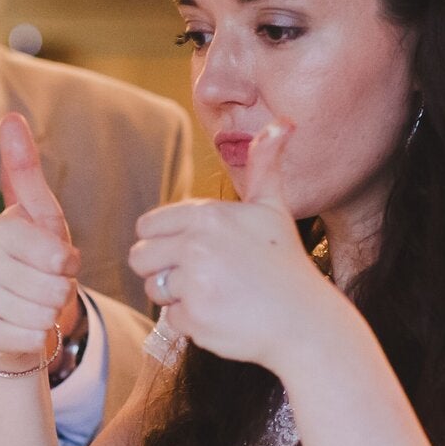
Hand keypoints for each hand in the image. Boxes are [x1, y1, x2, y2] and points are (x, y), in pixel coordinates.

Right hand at [0, 147, 84, 354]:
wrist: (43, 317)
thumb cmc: (44, 261)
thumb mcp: (42, 215)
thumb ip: (24, 171)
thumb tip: (10, 118)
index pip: (3, 234)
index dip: (42, 250)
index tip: (66, 260)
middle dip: (44, 282)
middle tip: (62, 287)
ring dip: (36, 309)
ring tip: (51, 309)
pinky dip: (24, 335)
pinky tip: (37, 330)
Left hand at [127, 122, 339, 371]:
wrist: (305, 322)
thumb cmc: (285, 264)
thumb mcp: (274, 209)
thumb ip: (266, 165)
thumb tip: (282, 122)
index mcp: (208, 215)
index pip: (147, 227)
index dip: (164, 242)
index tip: (194, 252)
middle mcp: (197, 245)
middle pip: (139, 258)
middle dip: (162, 270)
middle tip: (201, 277)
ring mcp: (195, 283)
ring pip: (153, 289)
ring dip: (176, 297)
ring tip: (215, 295)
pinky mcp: (195, 318)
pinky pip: (171, 320)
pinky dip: (192, 323)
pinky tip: (223, 316)